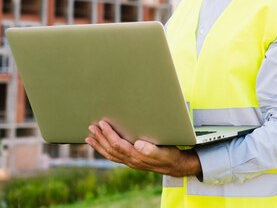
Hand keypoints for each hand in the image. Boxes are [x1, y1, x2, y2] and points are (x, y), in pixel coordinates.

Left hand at [85, 120, 200, 176]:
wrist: (174, 165)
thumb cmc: (170, 155)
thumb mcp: (164, 151)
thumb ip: (151, 149)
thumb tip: (137, 144)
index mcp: (137, 156)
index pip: (118, 144)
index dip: (109, 134)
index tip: (102, 124)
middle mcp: (131, 160)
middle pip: (111, 149)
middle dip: (100, 138)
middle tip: (91, 127)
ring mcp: (130, 161)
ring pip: (110, 154)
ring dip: (99, 145)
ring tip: (89, 137)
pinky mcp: (131, 161)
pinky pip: (114, 157)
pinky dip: (104, 151)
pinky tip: (101, 146)